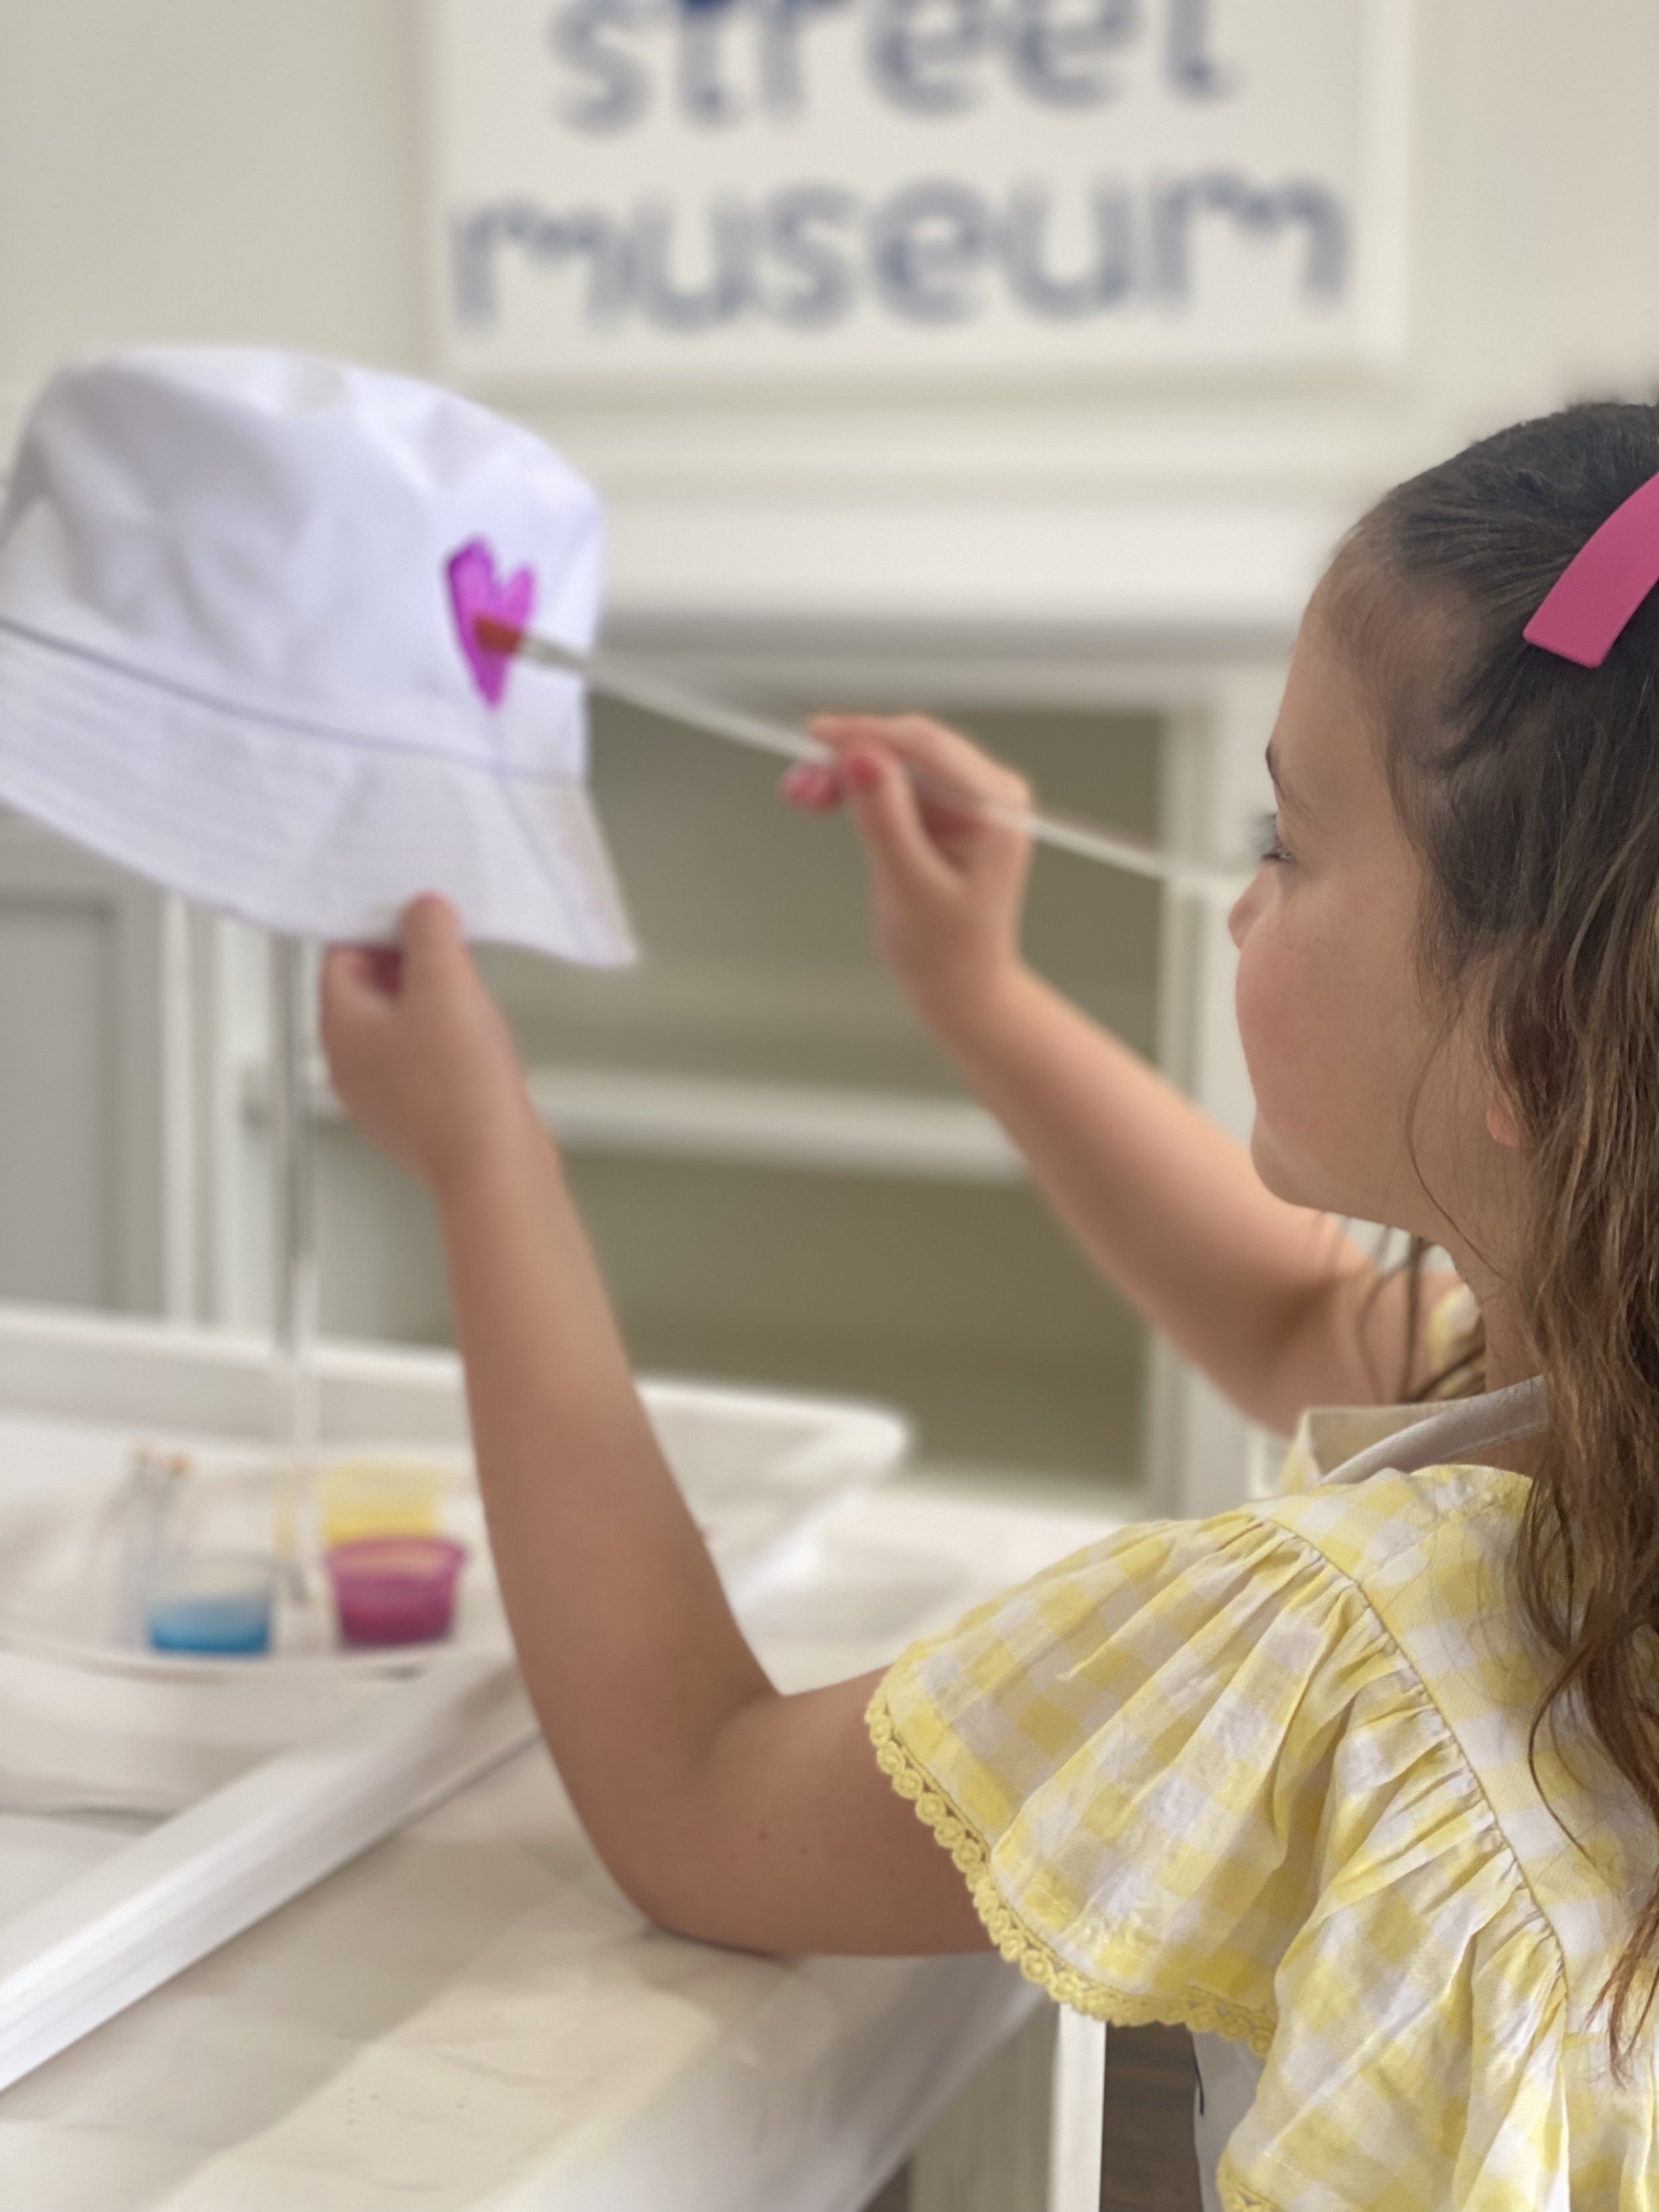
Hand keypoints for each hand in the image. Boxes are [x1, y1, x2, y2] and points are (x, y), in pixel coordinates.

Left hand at [320, 895, 539, 1197]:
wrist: (494, 1166)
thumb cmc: (461, 1088)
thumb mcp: (445, 984)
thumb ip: (430, 933)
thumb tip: (423, 911)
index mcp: (340, 1027)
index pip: (341, 956)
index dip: (379, 926)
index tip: (416, 912)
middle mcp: (351, 1064)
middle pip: (369, 990)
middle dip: (410, 962)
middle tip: (450, 947)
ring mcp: (383, 1094)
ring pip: (399, 1026)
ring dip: (433, 1001)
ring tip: (470, 994)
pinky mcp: (418, 1115)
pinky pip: (424, 1060)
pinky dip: (447, 1040)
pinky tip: (480, 1039)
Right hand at [782, 714, 1032, 1032]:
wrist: (960, 988)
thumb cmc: (944, 951)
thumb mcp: (908, 885)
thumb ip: (885, 818)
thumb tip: (861, 756)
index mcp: (996, 806)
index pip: (926, 746)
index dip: (867, 733)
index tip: (816, 735)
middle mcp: (989, 792)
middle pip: (909, 749)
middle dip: (849, 759)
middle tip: (800, 783)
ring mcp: (968, 800)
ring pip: (895, 763)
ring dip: (846, 774)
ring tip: (803, 795)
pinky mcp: (944, 812)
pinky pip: (895, 784)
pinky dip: (858, 790)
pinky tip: (824, 800)